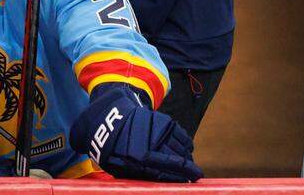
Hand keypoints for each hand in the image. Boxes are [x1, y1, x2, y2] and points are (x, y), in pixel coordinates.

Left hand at [71, 84, 201, 181]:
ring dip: (188, 158)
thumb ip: (140, 176)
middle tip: (194, 175)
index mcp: (139, 158)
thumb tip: (162, 183)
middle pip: (178, 159)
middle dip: (189, 169)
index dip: (182, 177)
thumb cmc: (113, 150)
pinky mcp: (164, 121)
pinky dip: (187, 144)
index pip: (168, 171)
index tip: (193, 180)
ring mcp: (159, 130)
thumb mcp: (120, 168)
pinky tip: (187, 150)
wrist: (109, 120)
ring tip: (189, 164)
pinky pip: (182, 135)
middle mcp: (152, 144)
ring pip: (182, 147)